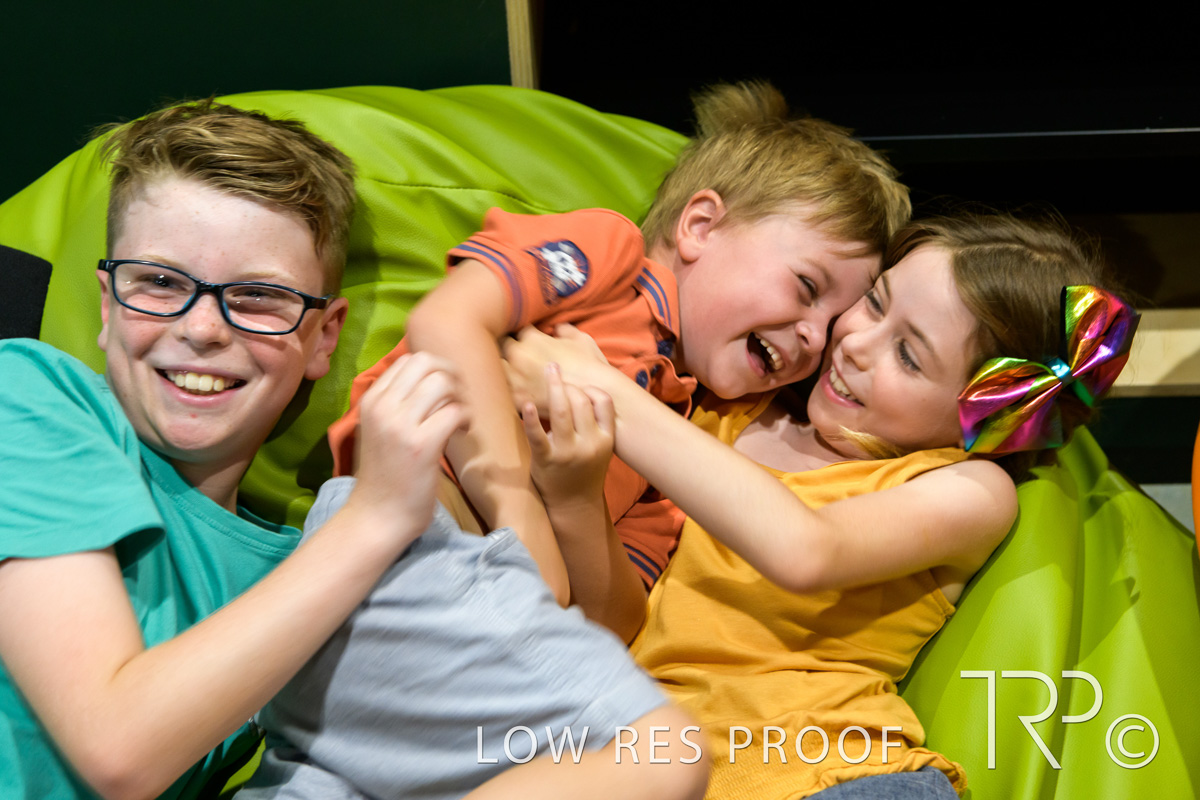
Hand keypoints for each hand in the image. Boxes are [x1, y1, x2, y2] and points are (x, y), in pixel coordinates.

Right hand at [352, 352, 466, 533]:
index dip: (436, 370)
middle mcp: (382, 407)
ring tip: (460, 420)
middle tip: (458, 401)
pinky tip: (462, 433)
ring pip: (443, 383)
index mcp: (371, 400)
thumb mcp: (380, 429)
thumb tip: (430, 376)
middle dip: (452, 377)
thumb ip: (396, 403)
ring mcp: (400, 425)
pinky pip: (454, 411)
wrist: (377, 516)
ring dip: (461, 398)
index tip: (445, 393)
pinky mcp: (422, 445)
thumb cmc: (384, 475)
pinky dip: (466, 418)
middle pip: (427, 363)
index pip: (409, 360)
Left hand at [504, 324, 613, 414]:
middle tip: (511, 355)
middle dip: (504, 349)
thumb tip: (558, 327)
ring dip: (498, 369)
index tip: (524, 339)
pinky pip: (499, 393)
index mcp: (531, 339)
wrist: (596, 396)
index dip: (520, 334)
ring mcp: (515, 379)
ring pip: (492, 369)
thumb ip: (565, 330)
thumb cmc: (591, 366)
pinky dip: (502, 391)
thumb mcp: (581, 339)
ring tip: (504, 373)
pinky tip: (506, 392)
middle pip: (498, 347)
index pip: (516, 330)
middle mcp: (518, 356)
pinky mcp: (516, 400)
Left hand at [521, 362, 614, 508]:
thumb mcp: (601, 447)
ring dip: (554, 386)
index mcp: (606, 439)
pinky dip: (532, 418)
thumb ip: (597, 422)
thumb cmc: (585, 469)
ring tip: (548, 372)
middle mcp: (590, 444)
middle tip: (555, 370)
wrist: (574, 504)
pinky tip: (527, 404)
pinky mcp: (547, 459)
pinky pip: (538, 435)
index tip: (579, 383)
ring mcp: (568, 452)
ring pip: (562, 410)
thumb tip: (588, 387)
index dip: (591, 387)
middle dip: (568, 383)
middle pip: (581, 401)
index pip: (604, 402)